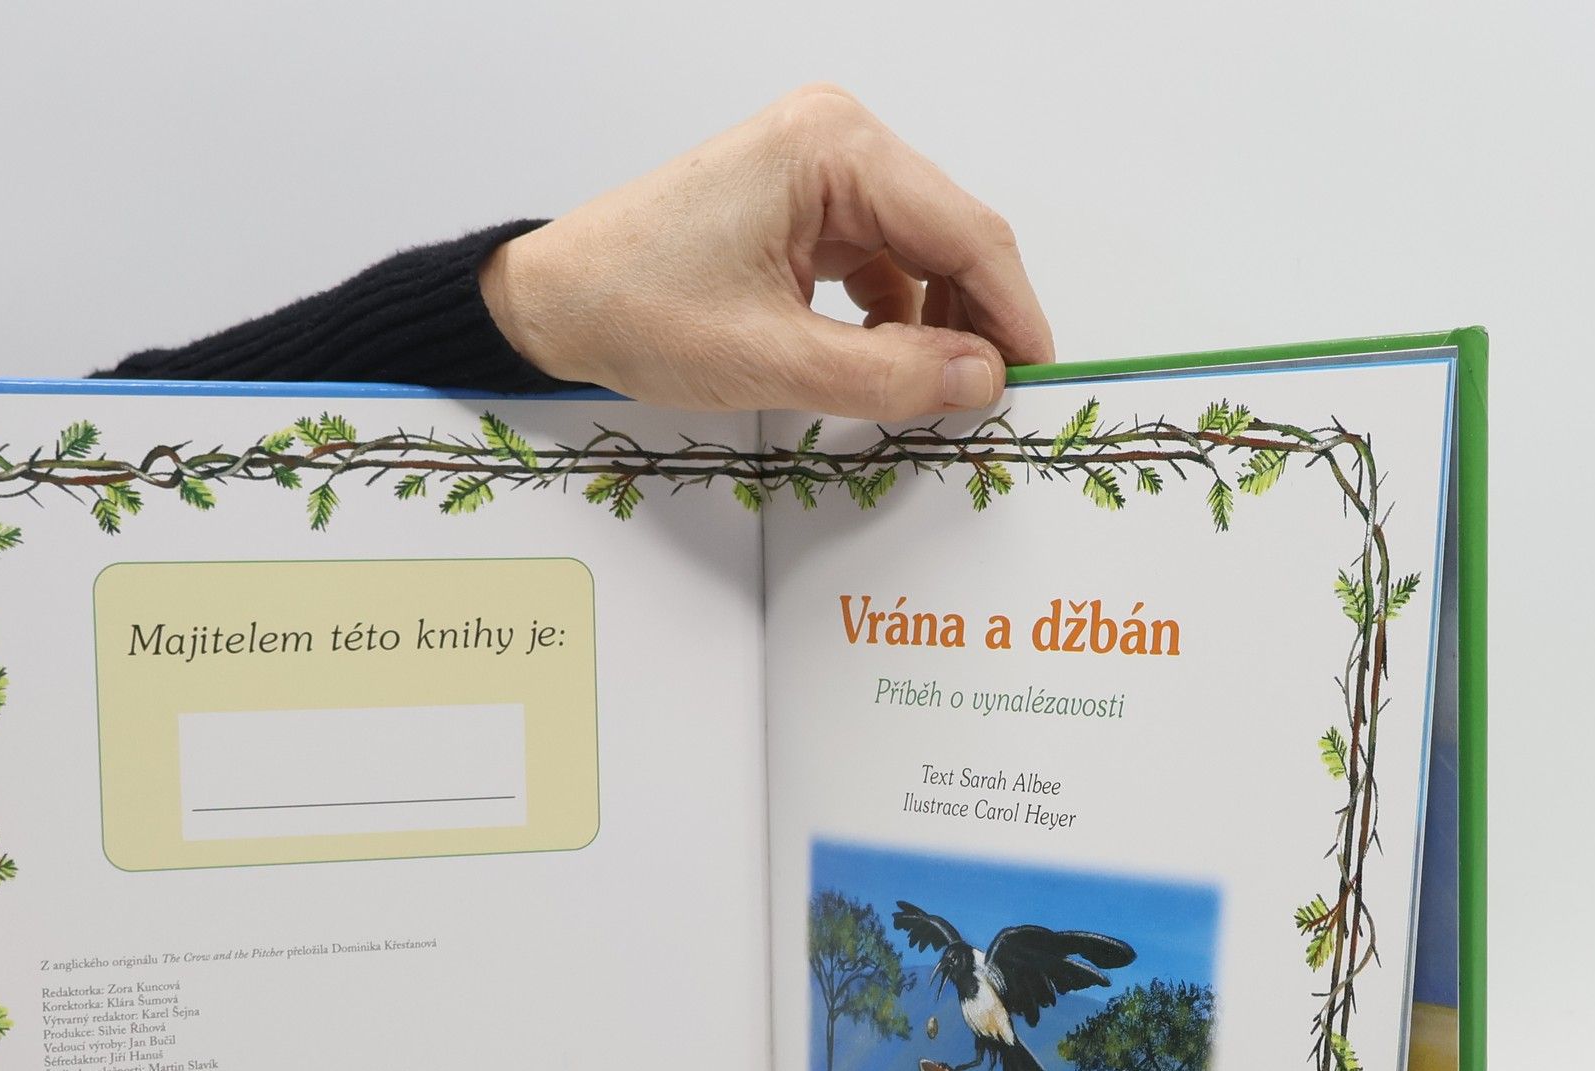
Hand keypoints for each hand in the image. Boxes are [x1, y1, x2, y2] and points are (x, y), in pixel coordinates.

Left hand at [479, 85, 1053, 421]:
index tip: (1040, 382)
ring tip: (940, 398)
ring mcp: (820, 169)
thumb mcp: (770, 360)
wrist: (553, 301)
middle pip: (950, 236)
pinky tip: (890, 370)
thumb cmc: (638, 310)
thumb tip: (981, 382)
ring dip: (938, 325)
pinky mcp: (802, 206)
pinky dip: (895, 318)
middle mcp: (837, 139)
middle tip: (995, 406)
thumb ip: (886, 374)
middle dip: (978, 322)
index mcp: (834, 149)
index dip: (1012, 312)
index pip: (964, 231)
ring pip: (919, 254)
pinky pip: (880, 262)